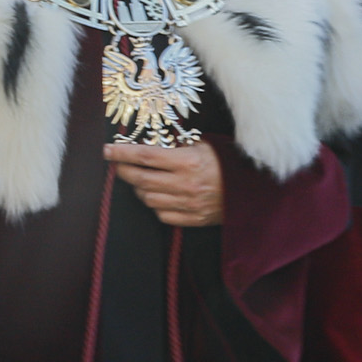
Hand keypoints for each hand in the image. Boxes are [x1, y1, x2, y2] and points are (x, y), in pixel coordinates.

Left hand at [106, 139, 223, 225]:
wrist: (254, 189)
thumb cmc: (227, 162)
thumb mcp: (203, 145)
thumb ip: (176, 146)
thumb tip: (149, 142)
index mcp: (188, 162)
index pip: (145, 156)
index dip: (123, 153)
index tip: (108, 150)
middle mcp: (186, 184)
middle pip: (141, 179)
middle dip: (124, 171)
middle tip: (119, 165)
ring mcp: (189, 204)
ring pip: (148, 198)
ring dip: (139, 188)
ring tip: (141, 179)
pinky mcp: (193, 219)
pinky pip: (162, 214)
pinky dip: (155, 205)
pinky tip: (158, 195)